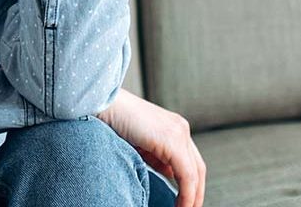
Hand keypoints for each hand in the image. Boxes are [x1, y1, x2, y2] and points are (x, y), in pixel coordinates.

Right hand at [97, 89, 206, 206]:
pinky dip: (186, 193)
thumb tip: (169, 174)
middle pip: (198, 167)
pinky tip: (181, 205)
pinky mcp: (173, 142)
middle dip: (196, 192)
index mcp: (174, 127)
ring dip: (193, 196)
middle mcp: (181, 128)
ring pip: (196, 172)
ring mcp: (179, 133)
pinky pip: (187, 175)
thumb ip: (157, 157)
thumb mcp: (140, 144)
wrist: (102, 104)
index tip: (185, 200)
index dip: (191, 183)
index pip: (190, 160)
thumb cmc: (113, 121)